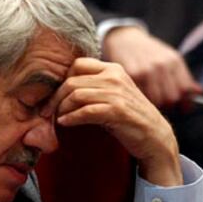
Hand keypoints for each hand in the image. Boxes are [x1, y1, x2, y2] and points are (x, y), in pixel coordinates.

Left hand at [45, 58, 182, 185]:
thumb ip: (94, 87)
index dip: (62, 79)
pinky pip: (85, 111)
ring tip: (56, 118)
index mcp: (113, 69)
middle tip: (47, 110)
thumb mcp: (113, 94)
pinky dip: (71, 118)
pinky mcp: (117, 111)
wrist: (155, 136)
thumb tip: (63, 88)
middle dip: (55, 97)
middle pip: (72, 80)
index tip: (55, 95)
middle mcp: (115, 77)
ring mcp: (117, 93)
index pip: (78, 64)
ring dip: (61, 108)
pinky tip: (65, 123)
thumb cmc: (130, 117)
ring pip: (76, 94)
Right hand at [103, 27, 202, 107]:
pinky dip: (142, 99)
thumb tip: (199, 93)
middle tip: (165, 106)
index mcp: (174, 60)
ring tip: (152, 101)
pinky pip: (141, 96)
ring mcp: (146, 70)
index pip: (186, 89)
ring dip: (155, 105)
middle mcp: (161, 65)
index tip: (183, 108)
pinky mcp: (131, 75)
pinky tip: (141, 94)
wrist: (124, 39)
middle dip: (170, 106)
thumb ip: (184, 76)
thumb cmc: (149, 52)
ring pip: (157, 101)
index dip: (186, 103)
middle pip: (172, 98)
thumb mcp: (169, 58)